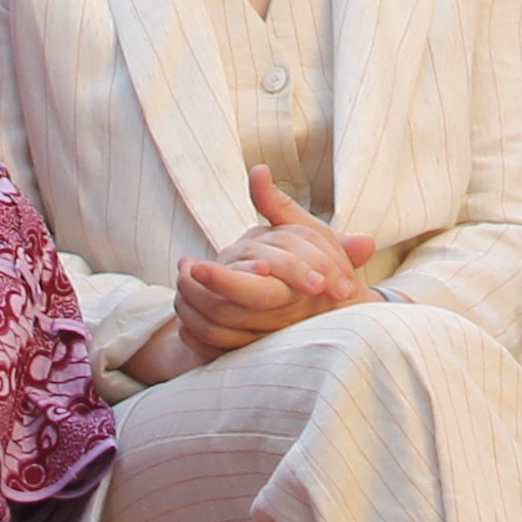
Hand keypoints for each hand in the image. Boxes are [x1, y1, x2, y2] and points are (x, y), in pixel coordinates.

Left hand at [152, 167, 369, 371]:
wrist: (338, 306)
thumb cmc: (320, 262)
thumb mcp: (304, 229)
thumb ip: (276, 204)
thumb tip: (258, 170)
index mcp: (290, 293)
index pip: (253, 293)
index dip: (221, 280)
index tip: (194, 264)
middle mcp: (277, 321)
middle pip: (226, 317)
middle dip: (197, 294)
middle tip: (183, 268)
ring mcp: (263, 339)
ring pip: (214, 332)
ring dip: (189, 308)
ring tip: (182, 276)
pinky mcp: (250, 350)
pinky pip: (212, 347)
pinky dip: (193, 331)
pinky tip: (185, 307)